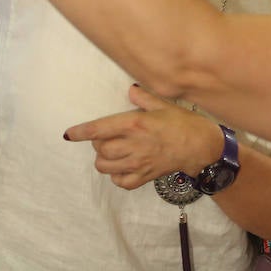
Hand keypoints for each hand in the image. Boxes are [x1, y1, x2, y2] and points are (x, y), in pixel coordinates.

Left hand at [64, 84, 220, 188]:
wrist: (201, 147)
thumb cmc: (184, 123)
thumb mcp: (164, 105)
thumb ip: (143, 97)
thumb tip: (130, 88)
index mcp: (135, 124)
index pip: (99, 129)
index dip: (80, 132)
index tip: (69, 134)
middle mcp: (133, 144)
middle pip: (99, 149)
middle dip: (97, 142)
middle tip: (106, 136)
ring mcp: (138, 163)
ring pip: (105, 166)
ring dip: (103, 159)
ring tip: (112, 152)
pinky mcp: (145, 176)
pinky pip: (121, 182)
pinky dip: (116, 176)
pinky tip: (122, 167)